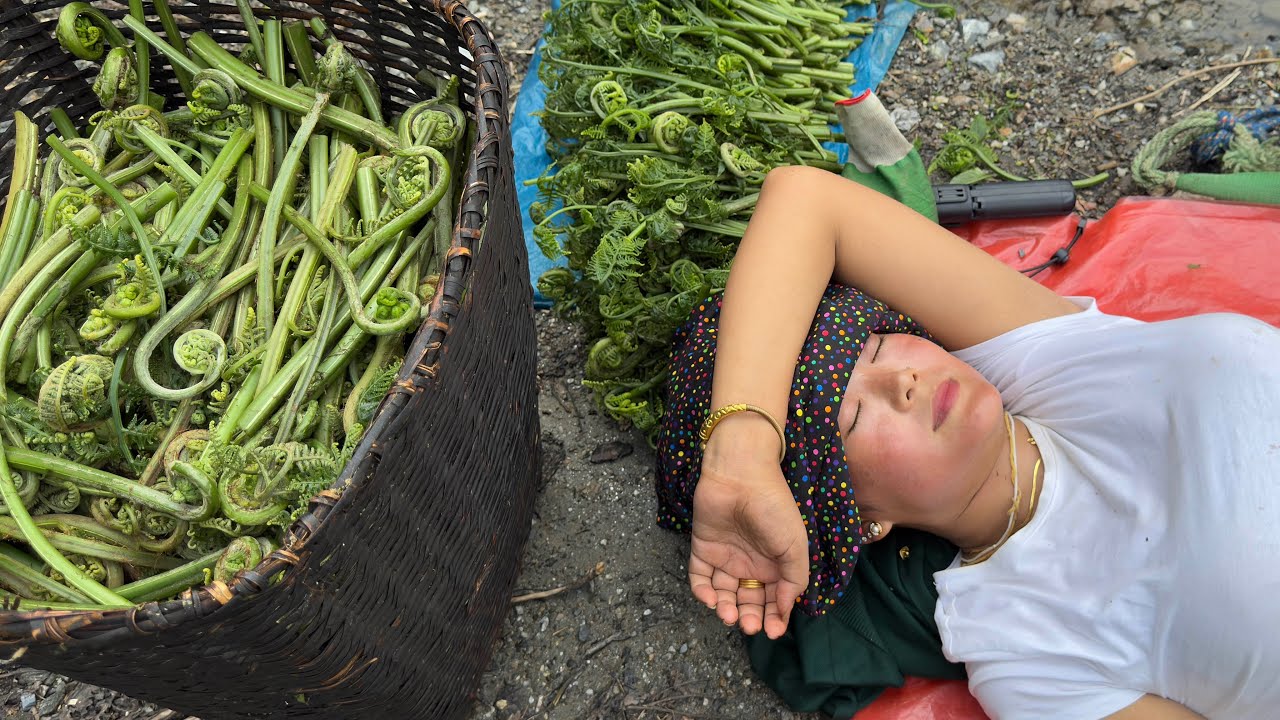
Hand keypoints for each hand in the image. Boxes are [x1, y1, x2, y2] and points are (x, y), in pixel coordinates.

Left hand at [688, 418, 808, 638]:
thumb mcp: (795, 545)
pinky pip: (699, 577)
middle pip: (749, 600)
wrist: (740, 475)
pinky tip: (710, 599)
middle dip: (750, 617)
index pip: (775, 599)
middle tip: (750, 626)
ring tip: (729, 615)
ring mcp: (726, 557)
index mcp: (776, 564)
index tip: (773, 631)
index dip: (775, 617)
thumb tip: (787, 609)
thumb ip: (794, 579)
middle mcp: (751, 564)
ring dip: (726, 609)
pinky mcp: (703, 549)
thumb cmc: (773, 507)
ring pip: (724, 593)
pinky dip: (702, 591)